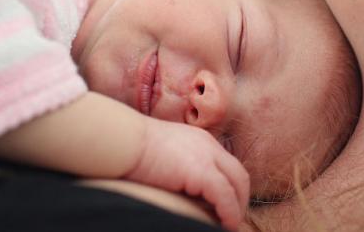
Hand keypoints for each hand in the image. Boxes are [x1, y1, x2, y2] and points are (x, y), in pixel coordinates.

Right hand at [126, 118, 249, 230]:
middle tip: (231, 220)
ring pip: (238, 184)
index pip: (226, 165)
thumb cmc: (132, 150)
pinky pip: (225, 196)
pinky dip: (229, 212)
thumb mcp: (164, 154)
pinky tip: (225, 224)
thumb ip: (179, 168)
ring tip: (228, 226)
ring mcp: (207, 156)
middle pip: (238, 174)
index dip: (230, 188)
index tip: (225, 207)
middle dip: (240, 199)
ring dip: (237, 208)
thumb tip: (181, 188)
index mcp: (200, 140)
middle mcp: (208, 145)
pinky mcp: (202, 171)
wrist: (123, 141)